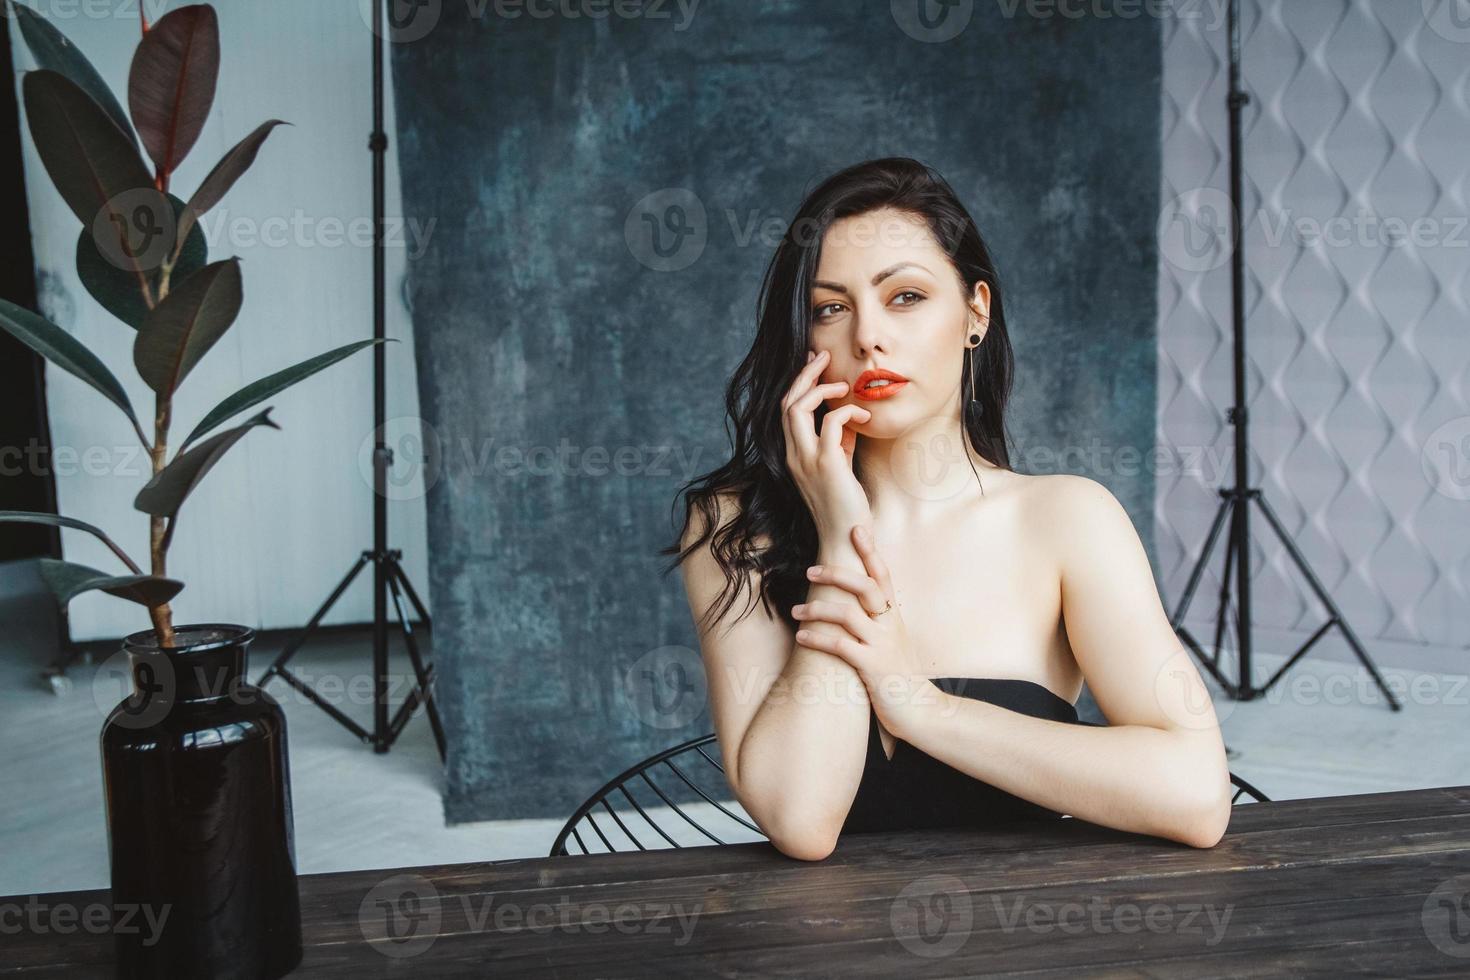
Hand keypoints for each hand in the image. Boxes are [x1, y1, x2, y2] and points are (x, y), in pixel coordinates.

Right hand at [782, 349, 872, 542]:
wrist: (844, 540)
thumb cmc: (844, 506)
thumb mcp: (839, 467)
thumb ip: (839, 442)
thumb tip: (849, 417)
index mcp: (793, 454)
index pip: (786, 410)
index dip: (798, 383)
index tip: (814, 364)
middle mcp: (793, 455)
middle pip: (787, 402)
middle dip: (804, 374)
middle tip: (822, 355)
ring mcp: (807, 460)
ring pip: (798, 408)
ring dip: (821, 388)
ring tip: (844, 385)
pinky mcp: (827, 465)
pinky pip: (832, 423)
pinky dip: (848, 411)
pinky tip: (865, 415)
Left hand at [790, 524, 945, 741]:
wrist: (919, 710)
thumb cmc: (898, 675)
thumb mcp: (890, 641)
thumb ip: (876, 620)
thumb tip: (852, 602)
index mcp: (893, 616)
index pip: (883, 575)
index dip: (870, 551)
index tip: (856, 529)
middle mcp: (890, 625)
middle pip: (865, 586)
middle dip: (836, 573)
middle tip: (810, 570)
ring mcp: (882, 645)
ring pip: (848, 613)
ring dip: (818, 608)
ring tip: (796, 610)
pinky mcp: (873, 667)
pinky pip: (841, 645)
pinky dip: (818, 638)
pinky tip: (801, 638)